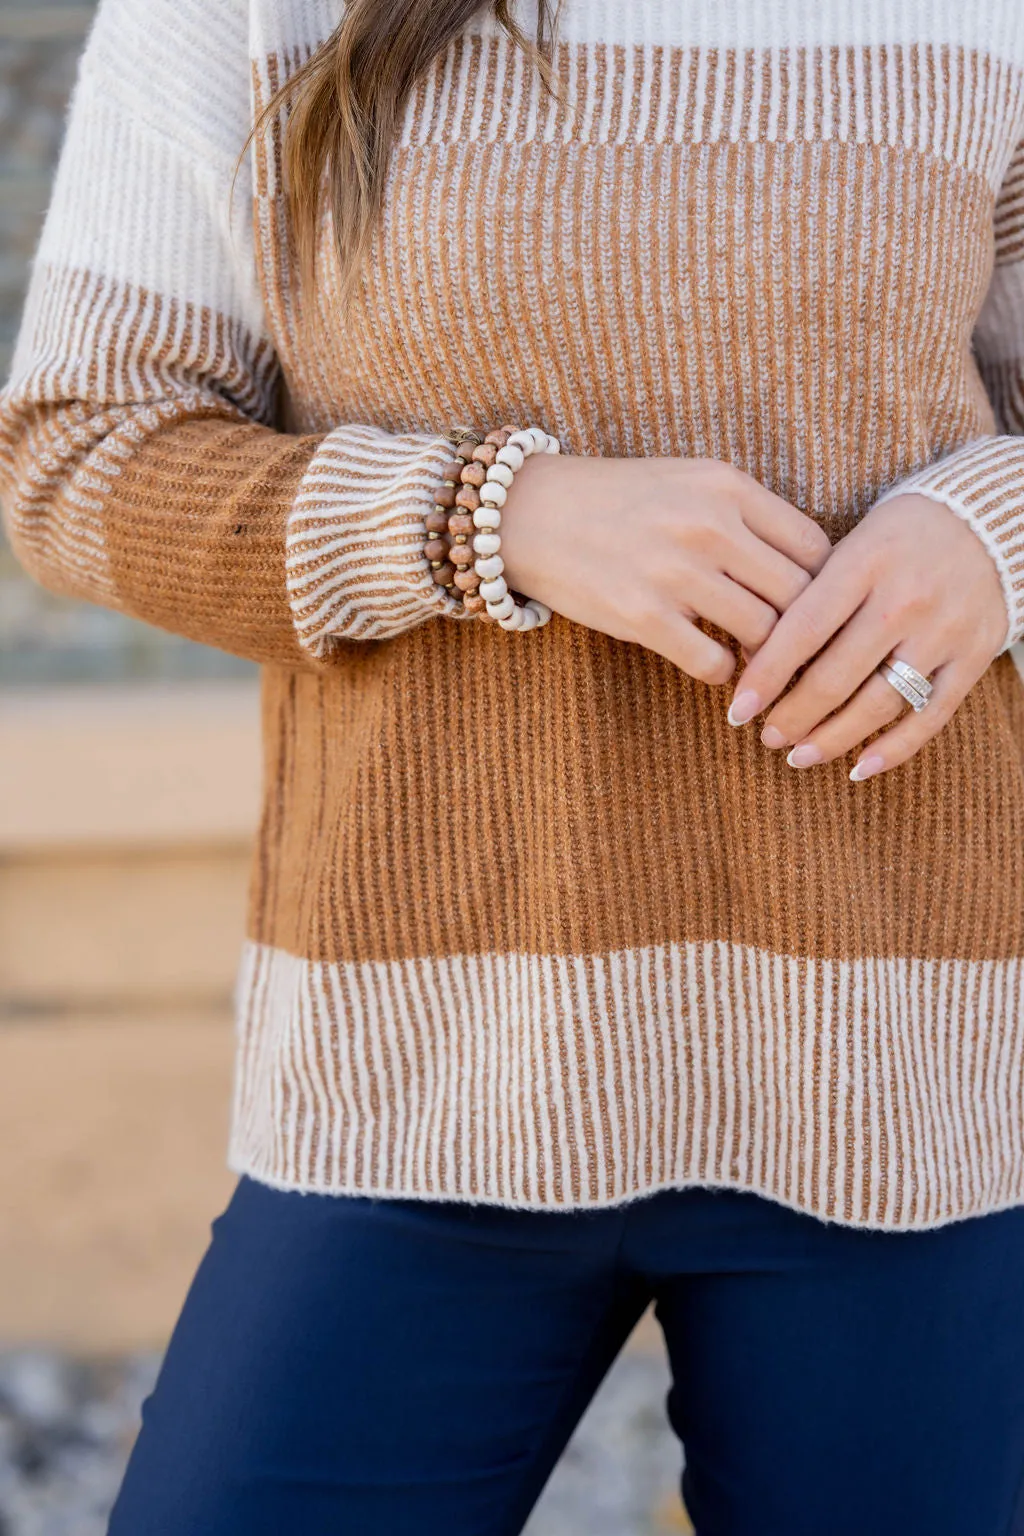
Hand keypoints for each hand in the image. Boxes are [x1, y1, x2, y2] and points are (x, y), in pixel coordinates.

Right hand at [500, 454, 830, 684]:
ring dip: (766, 659)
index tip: (817, 610)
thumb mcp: (691, 483)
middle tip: (803, 655)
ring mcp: (675, 573)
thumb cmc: (620, 502)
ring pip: (763, 634)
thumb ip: (748, 518)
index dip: (826, 587)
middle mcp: (709, 526)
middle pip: (798, 596)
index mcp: (728, 487)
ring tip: (762, 667)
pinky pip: (712, 662)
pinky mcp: (642, 617)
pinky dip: (723, 673)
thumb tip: (809, 579)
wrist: (530, 514)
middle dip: (806, 632)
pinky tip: (714, 665)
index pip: (815, 548)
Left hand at [726, 494, 1007, 779]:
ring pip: (880, 703)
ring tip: (798, 756)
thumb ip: (810, 595)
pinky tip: (860, 767)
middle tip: (766, 737)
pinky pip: (931, 715)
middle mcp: (905, 600)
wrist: (986, 521)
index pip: (804, 630)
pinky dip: (894, 748)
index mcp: (864, 564)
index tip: (738, 710)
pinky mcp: (974, 656)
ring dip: (833, 738)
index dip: (767, 676)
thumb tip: (756, 659)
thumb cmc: (899, 538)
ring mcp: (943, 631)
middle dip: (794, 716)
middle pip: (837, 675)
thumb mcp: (851, 545)